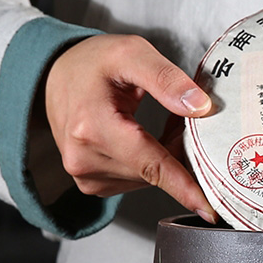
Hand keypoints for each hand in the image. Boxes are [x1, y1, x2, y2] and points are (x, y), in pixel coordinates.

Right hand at [44, 34, 217, 222]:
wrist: (53, 79)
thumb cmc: (92, 64)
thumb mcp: (130, 52)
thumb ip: (167, 78)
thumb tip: (201, 108)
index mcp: (93, 127)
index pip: (150, 165)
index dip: (184, 187)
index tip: (210, 210)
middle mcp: (85, 160)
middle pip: (154, 172)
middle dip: (179, 150)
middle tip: (184, 115)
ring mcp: (87, 177)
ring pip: (148, 178)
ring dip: (164, 156)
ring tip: (158, 122)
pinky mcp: (92, 185)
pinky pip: (137, 180)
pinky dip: (150, 163)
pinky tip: (143, 138)